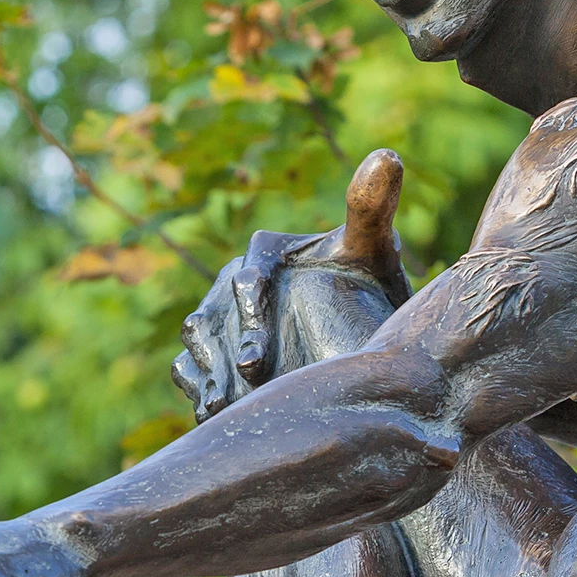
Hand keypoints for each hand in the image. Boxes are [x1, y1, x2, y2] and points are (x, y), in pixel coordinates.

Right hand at [171, 149, 408, 419]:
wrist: (362, 337)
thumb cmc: (370, 288)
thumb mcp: (374, 250)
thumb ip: (373, 207)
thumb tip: (387, 155)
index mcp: (265, 251)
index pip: (248, 275)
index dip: (250, 314)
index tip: (261, 355)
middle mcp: (233, 280)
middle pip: (211, 315)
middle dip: (224, 353)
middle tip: (246, 388)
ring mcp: (219, 317)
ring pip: (197, 343)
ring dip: (207, 374)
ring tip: (222, 410)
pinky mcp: (212, 352)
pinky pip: (189, 368)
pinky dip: (197, 391)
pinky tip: (215, 421)